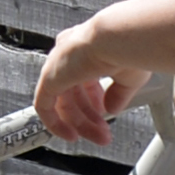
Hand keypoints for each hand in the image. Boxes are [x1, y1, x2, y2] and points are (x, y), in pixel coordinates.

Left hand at [34, 12, 137, 147]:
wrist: (121, 38)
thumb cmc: (130, 47)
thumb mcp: (129, 75)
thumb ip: (118, 93)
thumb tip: (112, 108)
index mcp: (86, 47)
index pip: (83, 76)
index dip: (94, 97)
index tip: (106, 110)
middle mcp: (68, 54)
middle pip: (72, 92)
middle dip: (89, 116)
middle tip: (104, 132)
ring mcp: (57, 65)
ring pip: (62, 102)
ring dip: (80, 123)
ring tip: (99, 137)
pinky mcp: (49, 78)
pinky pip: (44, 106)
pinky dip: (55, 123)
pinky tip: (70, 135)